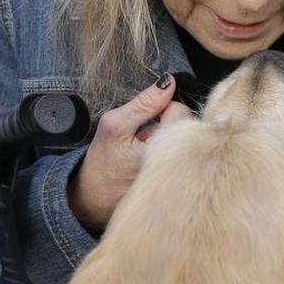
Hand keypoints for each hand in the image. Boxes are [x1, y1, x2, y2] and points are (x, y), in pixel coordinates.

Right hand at [68, 74, 191, 230]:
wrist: (94, 202)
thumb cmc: (103, 164)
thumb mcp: (115, 126)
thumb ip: (144, 103)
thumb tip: (168, 81)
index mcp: (166, 149)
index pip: (180, 111)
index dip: (162, 109)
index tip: (146, 121)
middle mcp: (181, 165)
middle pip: (189, 125)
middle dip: (169, 124)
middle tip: (146, 137)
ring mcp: (183, 178)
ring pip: (187, 140)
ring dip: (171, 139)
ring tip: (149, 152)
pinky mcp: (183, 186)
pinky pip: (186, 157)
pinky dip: (173, 154)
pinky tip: (155, 163)